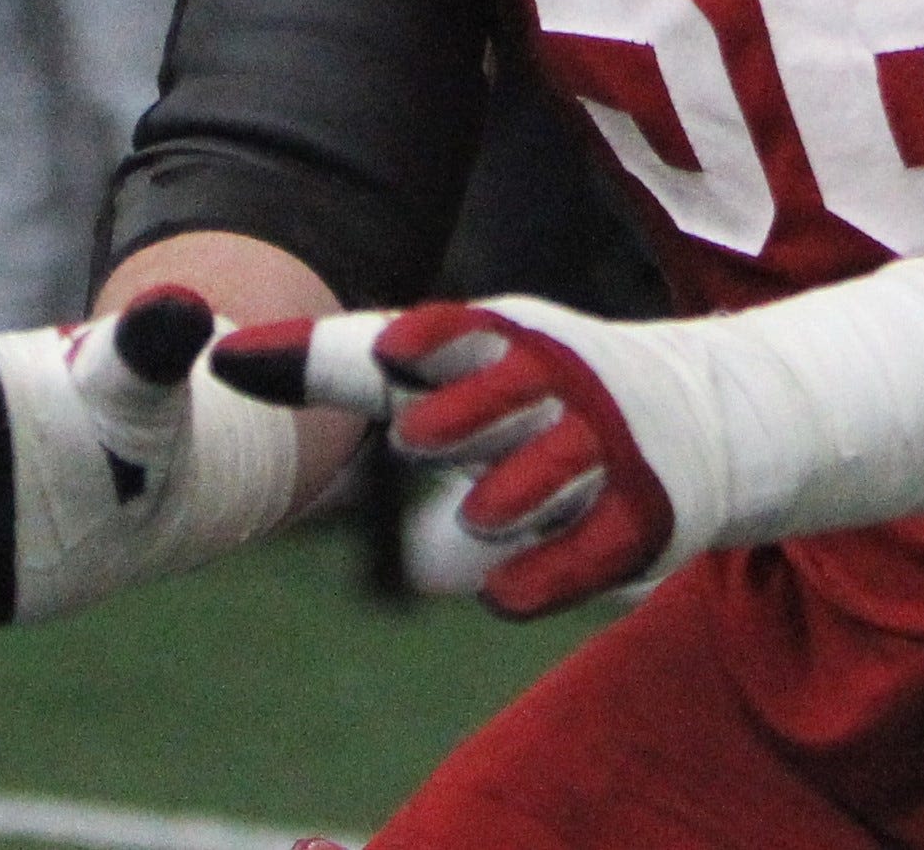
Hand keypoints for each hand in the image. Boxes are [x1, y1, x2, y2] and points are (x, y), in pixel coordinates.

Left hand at [212, 264, 923, 620]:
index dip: (430, 339)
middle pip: (514, 398)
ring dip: (515, 495)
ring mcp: (607, 455)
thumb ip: (336, 362)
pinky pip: (588, 557)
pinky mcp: (640, 522)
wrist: (702, 418)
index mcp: (510, 341)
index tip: (386, 355)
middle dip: (468, 414)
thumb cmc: (527, 387)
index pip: (468, 330)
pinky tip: (500, 593)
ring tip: (476, 516)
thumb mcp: (446, 364)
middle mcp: (562, 390)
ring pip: (556, 476)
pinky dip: (542, 578)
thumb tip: (222, 356)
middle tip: (414, 437)